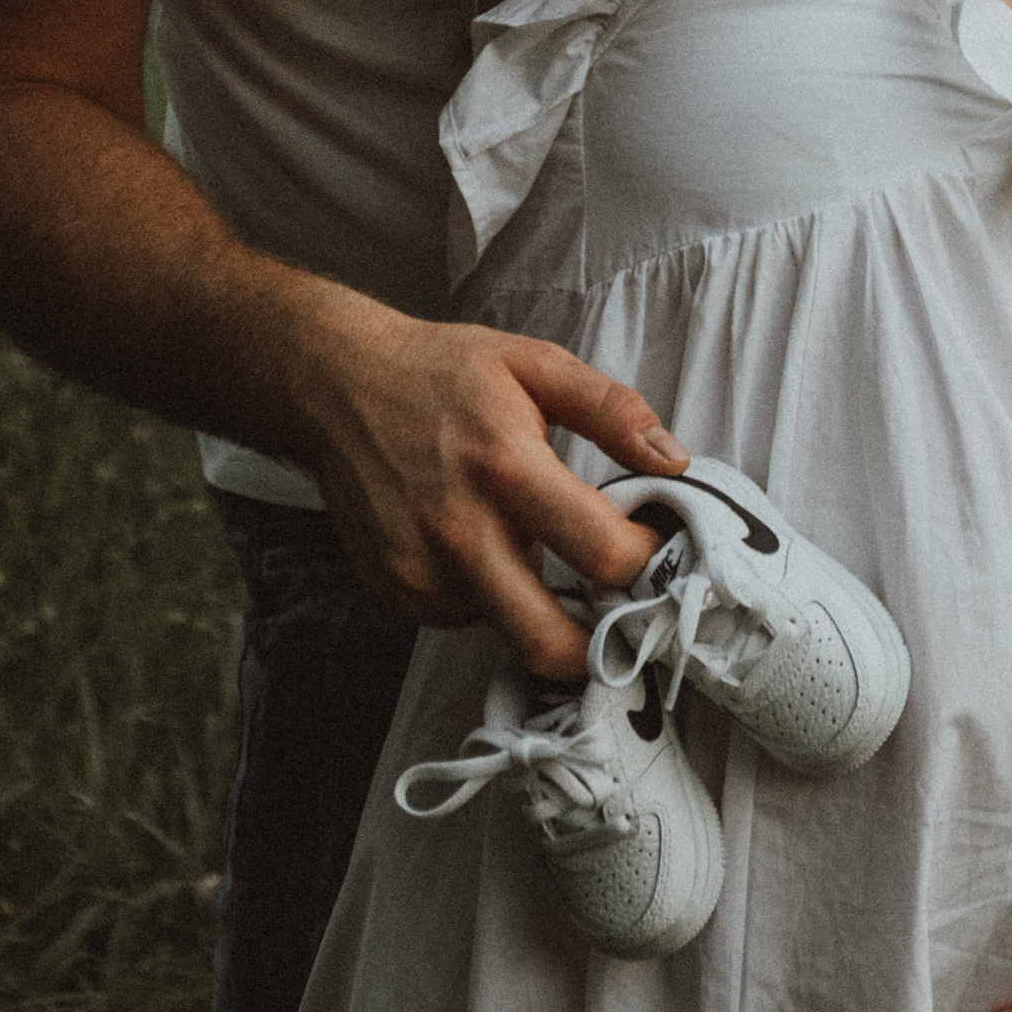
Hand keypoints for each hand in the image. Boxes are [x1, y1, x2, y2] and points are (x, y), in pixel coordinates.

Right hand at [289, 293, 687, 676]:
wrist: (336, 386)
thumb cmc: (442, 371)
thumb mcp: (534, 363)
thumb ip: (611, 409)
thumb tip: (674, 461)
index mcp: (507, 468)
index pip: (603, 554)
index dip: (650, 561)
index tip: (658, 548)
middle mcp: (460, 533)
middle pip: (550, 642)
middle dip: (600, 647)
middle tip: (621, 615)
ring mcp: (421, 572)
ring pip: (507, 632)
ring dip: (538, 608)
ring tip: (536, 545)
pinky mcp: (395, 591)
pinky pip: (464, 619)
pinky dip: (487, 595)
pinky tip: (480, 542)